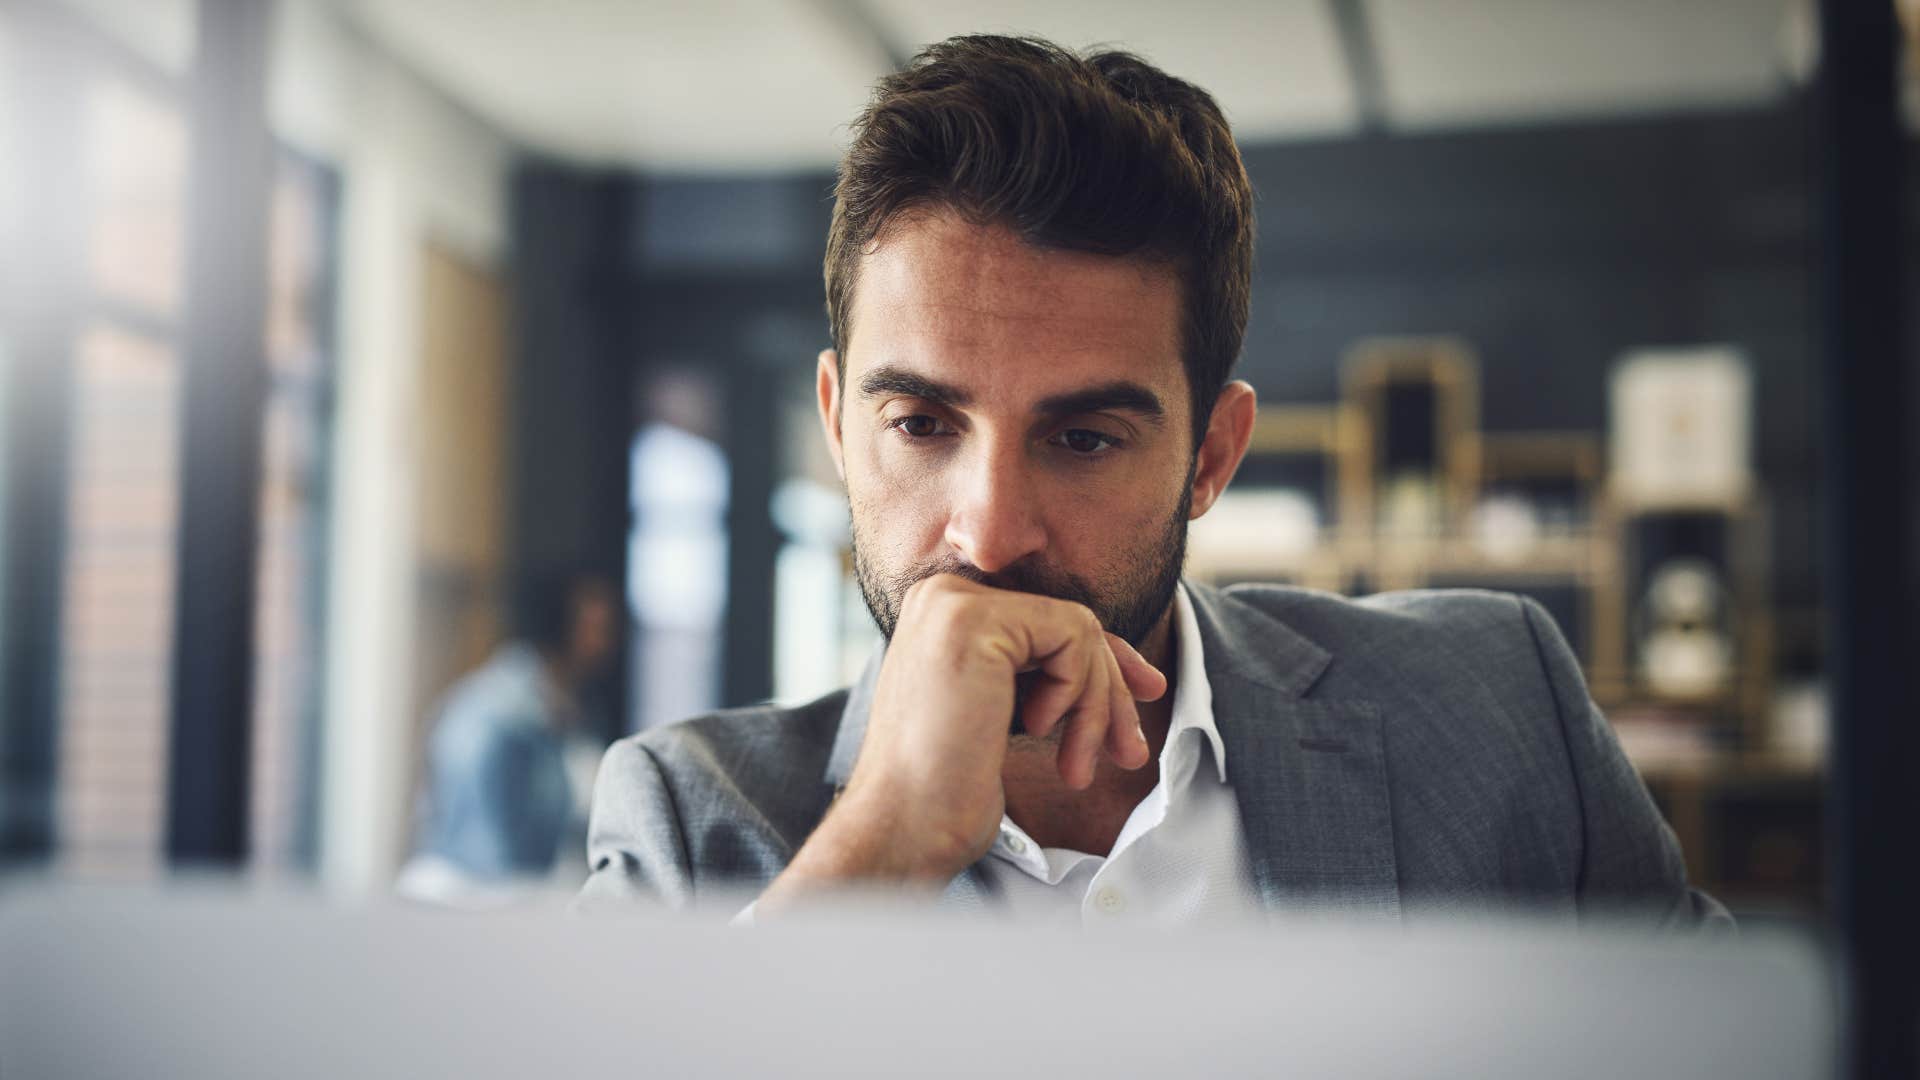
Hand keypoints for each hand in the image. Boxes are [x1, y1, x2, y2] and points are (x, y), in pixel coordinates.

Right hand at [759, 573, 1166, 903]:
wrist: (904, 828)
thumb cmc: (948, 790)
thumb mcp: (1008, 715)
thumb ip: (1046, 674)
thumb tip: (1127, 667)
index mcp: (942, 614)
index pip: (1047, 621)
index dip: (1103, 660)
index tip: (1146, 695)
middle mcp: (942, 595)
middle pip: (1068, 623)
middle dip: (1111, 690)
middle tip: (1129, 753)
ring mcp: (953, 603)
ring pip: (1079, 630)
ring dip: (1097, 705)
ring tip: (1078, 767)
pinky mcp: (974, 622)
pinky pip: (1074, 636)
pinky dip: (1078, 692)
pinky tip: (1039, 733)